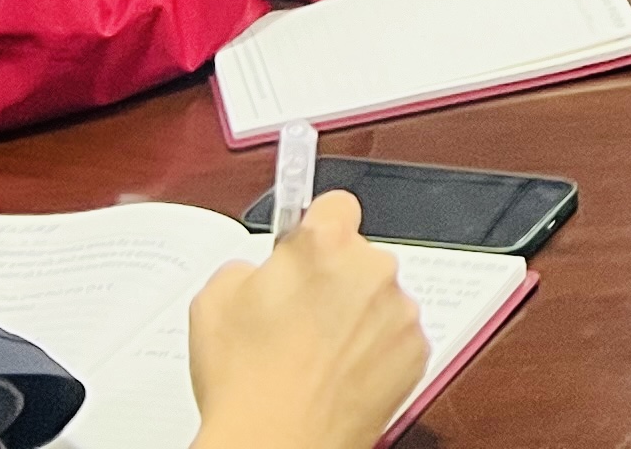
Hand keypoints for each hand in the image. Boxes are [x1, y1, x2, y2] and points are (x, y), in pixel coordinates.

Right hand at [183, 189, 425, 448]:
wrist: (277, 444)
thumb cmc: (246, 382)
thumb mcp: (214, 300)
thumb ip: (248, 265)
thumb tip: (263, 269)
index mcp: (324, 245)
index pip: (335, 205)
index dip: (316, 228)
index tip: (308, 243)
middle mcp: (372, 269)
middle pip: (357, 257)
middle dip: (332, 280)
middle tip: (298, 319)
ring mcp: (399, 312)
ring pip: (378, 299)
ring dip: (355, 317)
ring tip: (314, 358)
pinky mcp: (416, 352)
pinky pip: (395, 337)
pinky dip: (374, 352)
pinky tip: (338, 376)